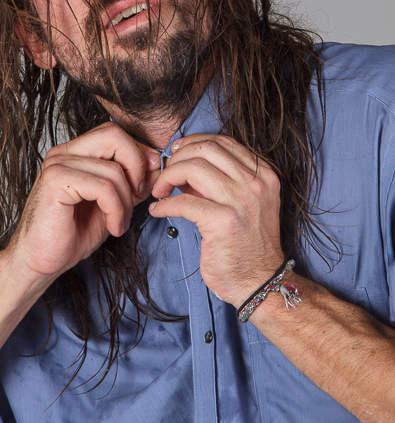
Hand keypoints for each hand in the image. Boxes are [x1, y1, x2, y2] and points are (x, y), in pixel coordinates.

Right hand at [8, 122, 160, 282]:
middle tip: (138, 195)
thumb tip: (156, 163)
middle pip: (114, 135)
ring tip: (120, 222)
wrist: (40, 261)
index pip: (115, 133)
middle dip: (136, 165)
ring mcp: (57, 165)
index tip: (145, 183)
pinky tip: (113, 226)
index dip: (138, 154)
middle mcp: (64, 153)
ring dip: (126, 201)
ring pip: (113, 169)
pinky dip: (116, 210)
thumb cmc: (72, 234)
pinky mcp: (55, 182)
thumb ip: (133, 182)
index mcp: (76, 152)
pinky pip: (103, 187)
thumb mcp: (114, 203)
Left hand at [149, 134, 282, 306]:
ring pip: (192, 168)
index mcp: (263, 174)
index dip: (193, 143)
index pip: (222, 141)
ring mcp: (241, 201)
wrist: (260, 281)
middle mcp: (256, 183)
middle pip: (205, 149)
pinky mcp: (223, 222)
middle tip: (165, 176)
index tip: (176, 154)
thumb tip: (182, 163)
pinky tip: (158, 210)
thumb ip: (218, 180)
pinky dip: (164, 204)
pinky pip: (182, 202)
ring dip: (168, 177)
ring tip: (159, 192)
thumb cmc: (246, 243)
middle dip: (178, 158)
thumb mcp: (242, 202)